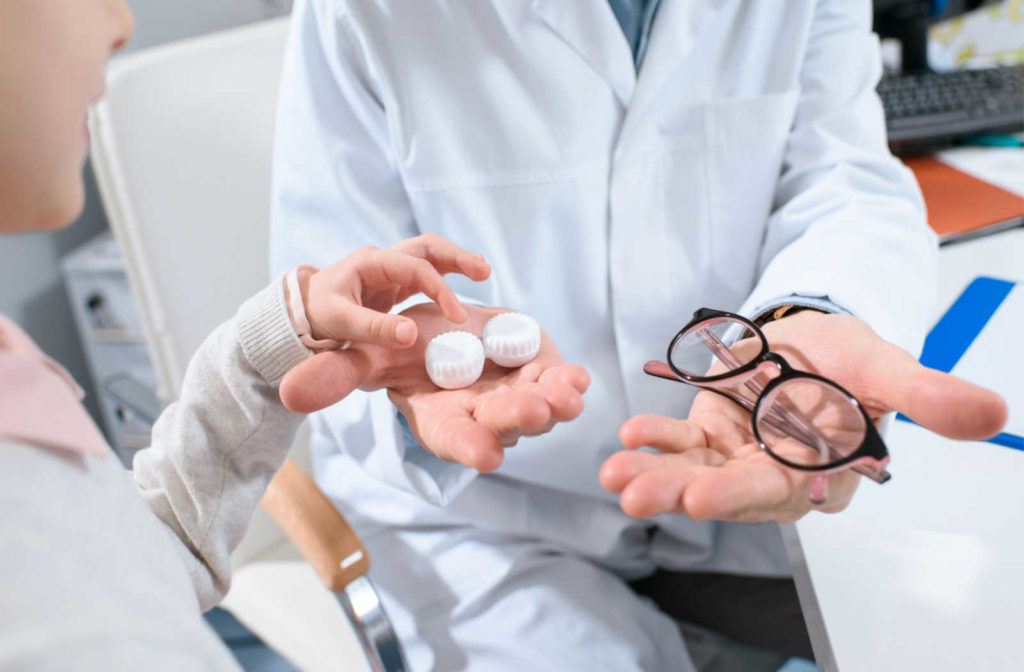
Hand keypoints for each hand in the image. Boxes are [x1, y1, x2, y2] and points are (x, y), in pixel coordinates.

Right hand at [281, 303, 589, 471]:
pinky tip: (578, 376)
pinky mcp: (544, 376)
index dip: (469, 447)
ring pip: (540, 409)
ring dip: (555, 403)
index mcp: (442, 420)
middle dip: (517, 419)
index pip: (455, 440)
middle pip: (503, 425)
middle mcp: (484, 419)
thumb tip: (290, 393)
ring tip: (565, 392)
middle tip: (530, 411)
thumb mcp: (371, 356)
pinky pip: (561, 385)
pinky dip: (571, 381)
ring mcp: (519, 400)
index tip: (484, 455)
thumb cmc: (407, 350)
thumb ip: (338, 376)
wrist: (450, 335)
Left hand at [291, 234, 490, 347]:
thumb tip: (412, 335)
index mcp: (370, 263)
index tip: (457, 316)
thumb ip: (376, 329)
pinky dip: (447, 273)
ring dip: (456, 260)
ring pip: (429, 255)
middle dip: (457, 256)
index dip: (440, 290)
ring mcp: (389, 270)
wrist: (300, 315)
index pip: (416, 269)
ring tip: (484, 269)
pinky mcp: (393, 284)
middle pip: (427, 247)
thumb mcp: (341, 324)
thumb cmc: (317, 317)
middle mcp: (382, 260)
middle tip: (485, 270)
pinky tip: (466, 278)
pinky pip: (425, 271)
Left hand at [600, 311, 1007, 523]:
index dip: (746, 494)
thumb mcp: (888, 367)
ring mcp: (741, 456)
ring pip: (697, 473)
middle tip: (635, 495)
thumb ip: (928, 395)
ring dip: (655, 475)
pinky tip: (629, 437)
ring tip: (616, 474)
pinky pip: (682, 444)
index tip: (705, 497)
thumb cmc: (854, 360)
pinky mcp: (713, 435)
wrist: (820, 339)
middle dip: (682, 494)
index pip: (785, 492)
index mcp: (825, 472)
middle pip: (729, 491)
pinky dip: (655, 441)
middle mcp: (778, 475)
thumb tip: (991, 414)